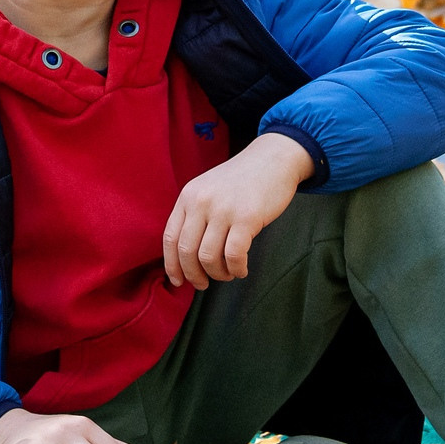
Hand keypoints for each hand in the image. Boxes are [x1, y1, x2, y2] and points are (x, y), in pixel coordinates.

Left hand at [162, 132, 313, 289]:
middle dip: (194, 275)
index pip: (170, 237)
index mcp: (188, 196)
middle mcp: (201, 202)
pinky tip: (241, 270)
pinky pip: (234, 255)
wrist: (273, 159)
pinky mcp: (247, 217)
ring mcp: (223, 209)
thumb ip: (196, 215)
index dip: (172, 265)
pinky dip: (236, 269)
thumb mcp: (209, 190)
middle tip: (203, 285)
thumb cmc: (242, 181)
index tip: (178, 281)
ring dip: (218, 274)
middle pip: (187, 252)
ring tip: (228, 274)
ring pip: (209, 257)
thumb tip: (187, 257)